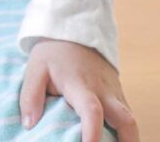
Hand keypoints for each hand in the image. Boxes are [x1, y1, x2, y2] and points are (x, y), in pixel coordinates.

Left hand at [19, 39, 139, 141]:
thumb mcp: (36, 68)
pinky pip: (127, 115)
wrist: (74, 29)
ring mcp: (114, 92)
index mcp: (81, 85)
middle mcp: (103, 91)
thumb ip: (30, 96)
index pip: (92, 111)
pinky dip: (125, 131)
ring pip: (131, 120)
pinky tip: (116, 140)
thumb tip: (29, 125)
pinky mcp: (119, 93)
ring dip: (129, 139)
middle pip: (126, 120)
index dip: (93, 133)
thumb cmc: (54, 53)